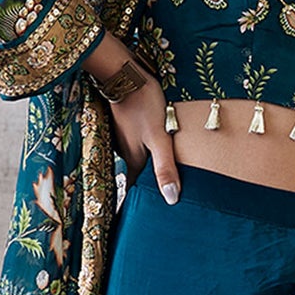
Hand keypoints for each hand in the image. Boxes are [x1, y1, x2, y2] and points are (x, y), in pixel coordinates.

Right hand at [86, 35, 180, 202]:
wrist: (126, 73)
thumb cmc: (144, 105)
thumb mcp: (159, 138)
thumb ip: (164, 167)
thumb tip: (171, 199)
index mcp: (133, 158)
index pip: (134, 188)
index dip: (137, 203)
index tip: (137, 220)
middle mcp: (125, 150)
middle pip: (136, 173)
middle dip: (143, 187)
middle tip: (152, 202)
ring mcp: (123, 136)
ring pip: (136, 157)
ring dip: (145, 166)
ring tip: (158, 178)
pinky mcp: (127, 122)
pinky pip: (136, 142)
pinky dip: (144, 149)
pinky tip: (153, 148)